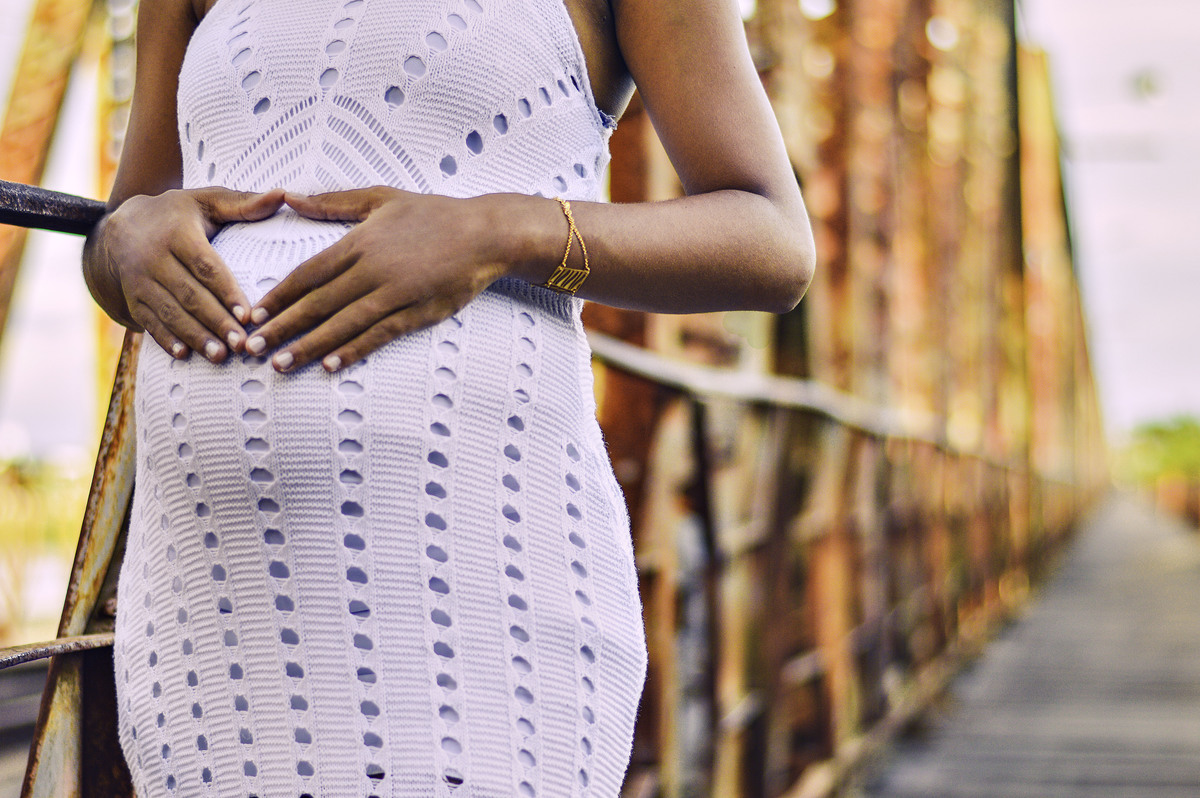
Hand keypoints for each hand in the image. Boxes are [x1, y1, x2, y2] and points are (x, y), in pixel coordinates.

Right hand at [88, 187, 284, 360]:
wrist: (122, 225)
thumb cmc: (178, 214)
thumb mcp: (207, 201)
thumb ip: (244, 203)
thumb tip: (282, 195)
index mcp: (177, 232)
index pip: (205, 266)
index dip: (226, 292)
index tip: (248, 315)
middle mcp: (153, 256)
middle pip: (189, 294)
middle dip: (215, 321)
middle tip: (242, 344)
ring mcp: (139, 279)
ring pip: (169, 311)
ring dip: (195, 336)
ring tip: (220, 356)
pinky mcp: (132, 297)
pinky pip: (148, 321)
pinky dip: (165, 339)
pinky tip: (184, 355)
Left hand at [246, 187, 510, 372]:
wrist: (486, 233)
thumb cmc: (435, 213)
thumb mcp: (381, 197)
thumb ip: (333, 201)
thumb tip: (289, 197)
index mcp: (360, 241)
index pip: (308, 273)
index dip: (278, 295)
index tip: (252, 314)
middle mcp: (373, 269)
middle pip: (318, 303)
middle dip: (281, 327)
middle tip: (251, 348)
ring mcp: (396, 293)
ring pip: (343, 324)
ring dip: (309, 345)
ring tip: (280, 364)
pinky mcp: (418, 312)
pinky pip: (380, 335)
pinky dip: (354, 350)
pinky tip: (331, 365)